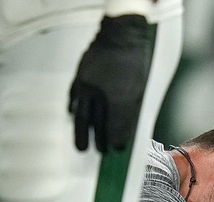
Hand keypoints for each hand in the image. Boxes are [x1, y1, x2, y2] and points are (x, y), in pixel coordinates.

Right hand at [68, 15, 152, 151]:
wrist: (121, 36)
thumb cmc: (135, 63)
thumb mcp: (140, 88)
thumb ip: (132, 110)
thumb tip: (127, 131)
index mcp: (120, 97)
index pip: (116, 126)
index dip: (116, 140)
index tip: (117, 149)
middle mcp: (102, 94)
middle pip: (97, 125)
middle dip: (99, 141)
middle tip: (101, 153)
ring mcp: (87, 85)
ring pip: (82, 116)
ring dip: (81, 133)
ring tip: (81, 148)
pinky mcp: (79, 77)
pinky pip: (73, 98)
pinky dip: (73, 110)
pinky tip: (74, 117)